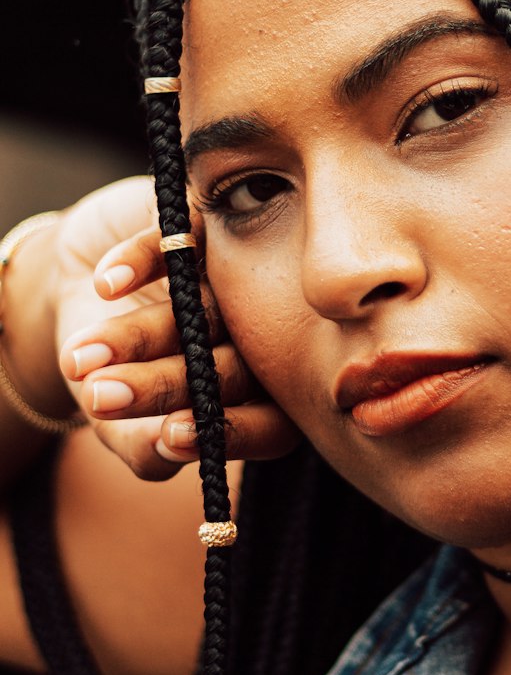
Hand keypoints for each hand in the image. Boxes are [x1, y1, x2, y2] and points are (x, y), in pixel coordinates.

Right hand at [54, 177, 298, 479]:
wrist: (75, 290)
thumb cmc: (111, 366)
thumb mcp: (115, 417)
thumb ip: (141, 446)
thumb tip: (166, 450)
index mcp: (259, 391)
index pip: (271, 423)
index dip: (228, 432)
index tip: (173, 435)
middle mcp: (258, 333)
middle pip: (229, 366)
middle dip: (161, 385)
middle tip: (103, 396)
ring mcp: (233, 276)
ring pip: (200, 309)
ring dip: (137, 334)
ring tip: (86, 355)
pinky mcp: (201, 224)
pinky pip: (178, 242)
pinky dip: (137, 263)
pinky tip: (105, 285)